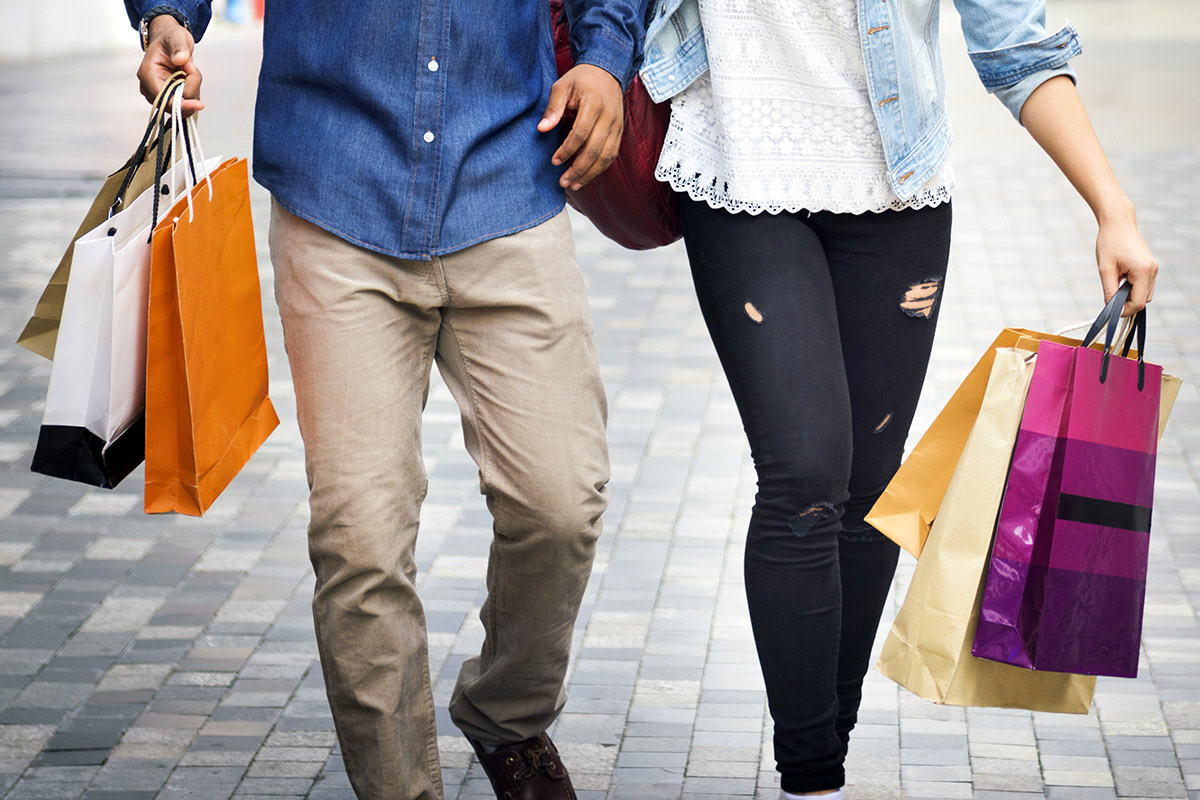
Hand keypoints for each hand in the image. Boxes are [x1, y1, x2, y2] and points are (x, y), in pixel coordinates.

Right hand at [137, 14, 203, 114]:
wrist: (170, 39)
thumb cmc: (170, 38)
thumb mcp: (176, 37)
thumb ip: (179, 48)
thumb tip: (180, 59)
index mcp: (148, 73)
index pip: (162, 98)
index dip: (181, 104)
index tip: (198, 104)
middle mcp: (150, 86)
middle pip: (174, 104)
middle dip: (190, 90)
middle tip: (190, 69)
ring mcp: (159, 92)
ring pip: (182, 104)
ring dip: (192, 89)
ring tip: (188, 69)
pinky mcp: (168, 95)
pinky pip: (186, 102)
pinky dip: (192, 91)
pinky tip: (188, 77)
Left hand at [538, 64, 622, 189]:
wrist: (607, 71)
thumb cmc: (582, 79)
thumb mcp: (563, 86)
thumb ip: (553, 108)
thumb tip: (542, 129)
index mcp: (594, 105)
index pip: (580, 134)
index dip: (567, 150)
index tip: (554, 161)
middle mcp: (609, 117)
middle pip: (595, 150)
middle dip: (578, 169)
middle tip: (563, 182)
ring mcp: (617, 126)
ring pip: (606, 157)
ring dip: (590, 174)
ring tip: (574, 185)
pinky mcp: (620, 132)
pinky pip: (612, 155)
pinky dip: (600, 168)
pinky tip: (587, 176)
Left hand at [1096, 203, 1157, 315]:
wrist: (1118, 223)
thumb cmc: (1109, 243)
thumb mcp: (1105, 270)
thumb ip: (1109, 291)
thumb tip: (1110, 309)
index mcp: (1143, 272)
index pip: (1139, 302)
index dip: (1125, 310)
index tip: (1111, 310)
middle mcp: (1152, 271)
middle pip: (1144, 300)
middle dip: (1128, 303)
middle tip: (1111, 297)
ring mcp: (1154, 268)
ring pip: (1146, 294)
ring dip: (1131, 296)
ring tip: (1116, 284)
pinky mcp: (1151, 266)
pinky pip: (1145, 285)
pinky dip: (1134, 288)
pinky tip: (1122, 279)